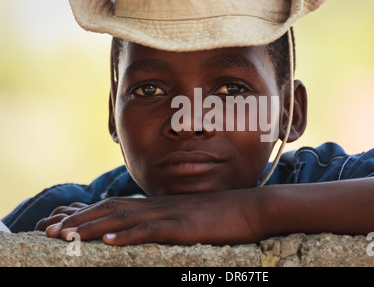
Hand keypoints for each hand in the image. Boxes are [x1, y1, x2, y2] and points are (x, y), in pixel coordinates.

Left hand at [44, 188, 267, 245]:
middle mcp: (159, 207)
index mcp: (159, 205)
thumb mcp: (190, 216)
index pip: (115, 206)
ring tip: (66, 237)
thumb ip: (169, 220)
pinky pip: (151, 231)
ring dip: (92, 228)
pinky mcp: (183, 227)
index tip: (63, 223)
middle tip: (49, 230)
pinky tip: (108, 241)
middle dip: (78, 221)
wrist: (251, 208)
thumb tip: (151, 228)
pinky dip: (127, 235)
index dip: (87, 214)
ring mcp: (170, 215)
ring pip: (124, 220)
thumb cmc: (222, 215)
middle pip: (111, 211)